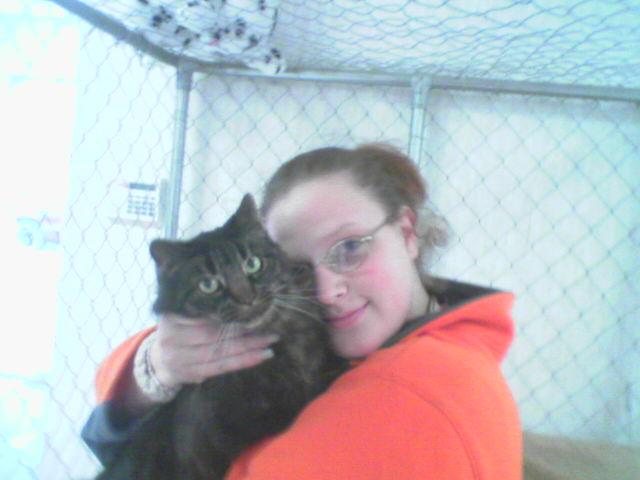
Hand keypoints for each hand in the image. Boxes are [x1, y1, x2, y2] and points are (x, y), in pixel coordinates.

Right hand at [149, 314, 278, 387]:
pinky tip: (261, 356)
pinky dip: (243, 362)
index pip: (204, 317)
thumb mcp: (182, 313)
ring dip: (248, 349)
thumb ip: (202, 306)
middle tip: (269, 328)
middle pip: (214, 336)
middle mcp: (172, 339)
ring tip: (270, 343)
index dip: (229, 316)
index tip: (252, 310)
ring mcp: (180, 359)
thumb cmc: (178, 330)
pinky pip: (221, 368)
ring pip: (220, 354)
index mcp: (171, 318)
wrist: (158, 360)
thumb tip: (238, 295)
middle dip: (244, 333)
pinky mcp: (190, 374)